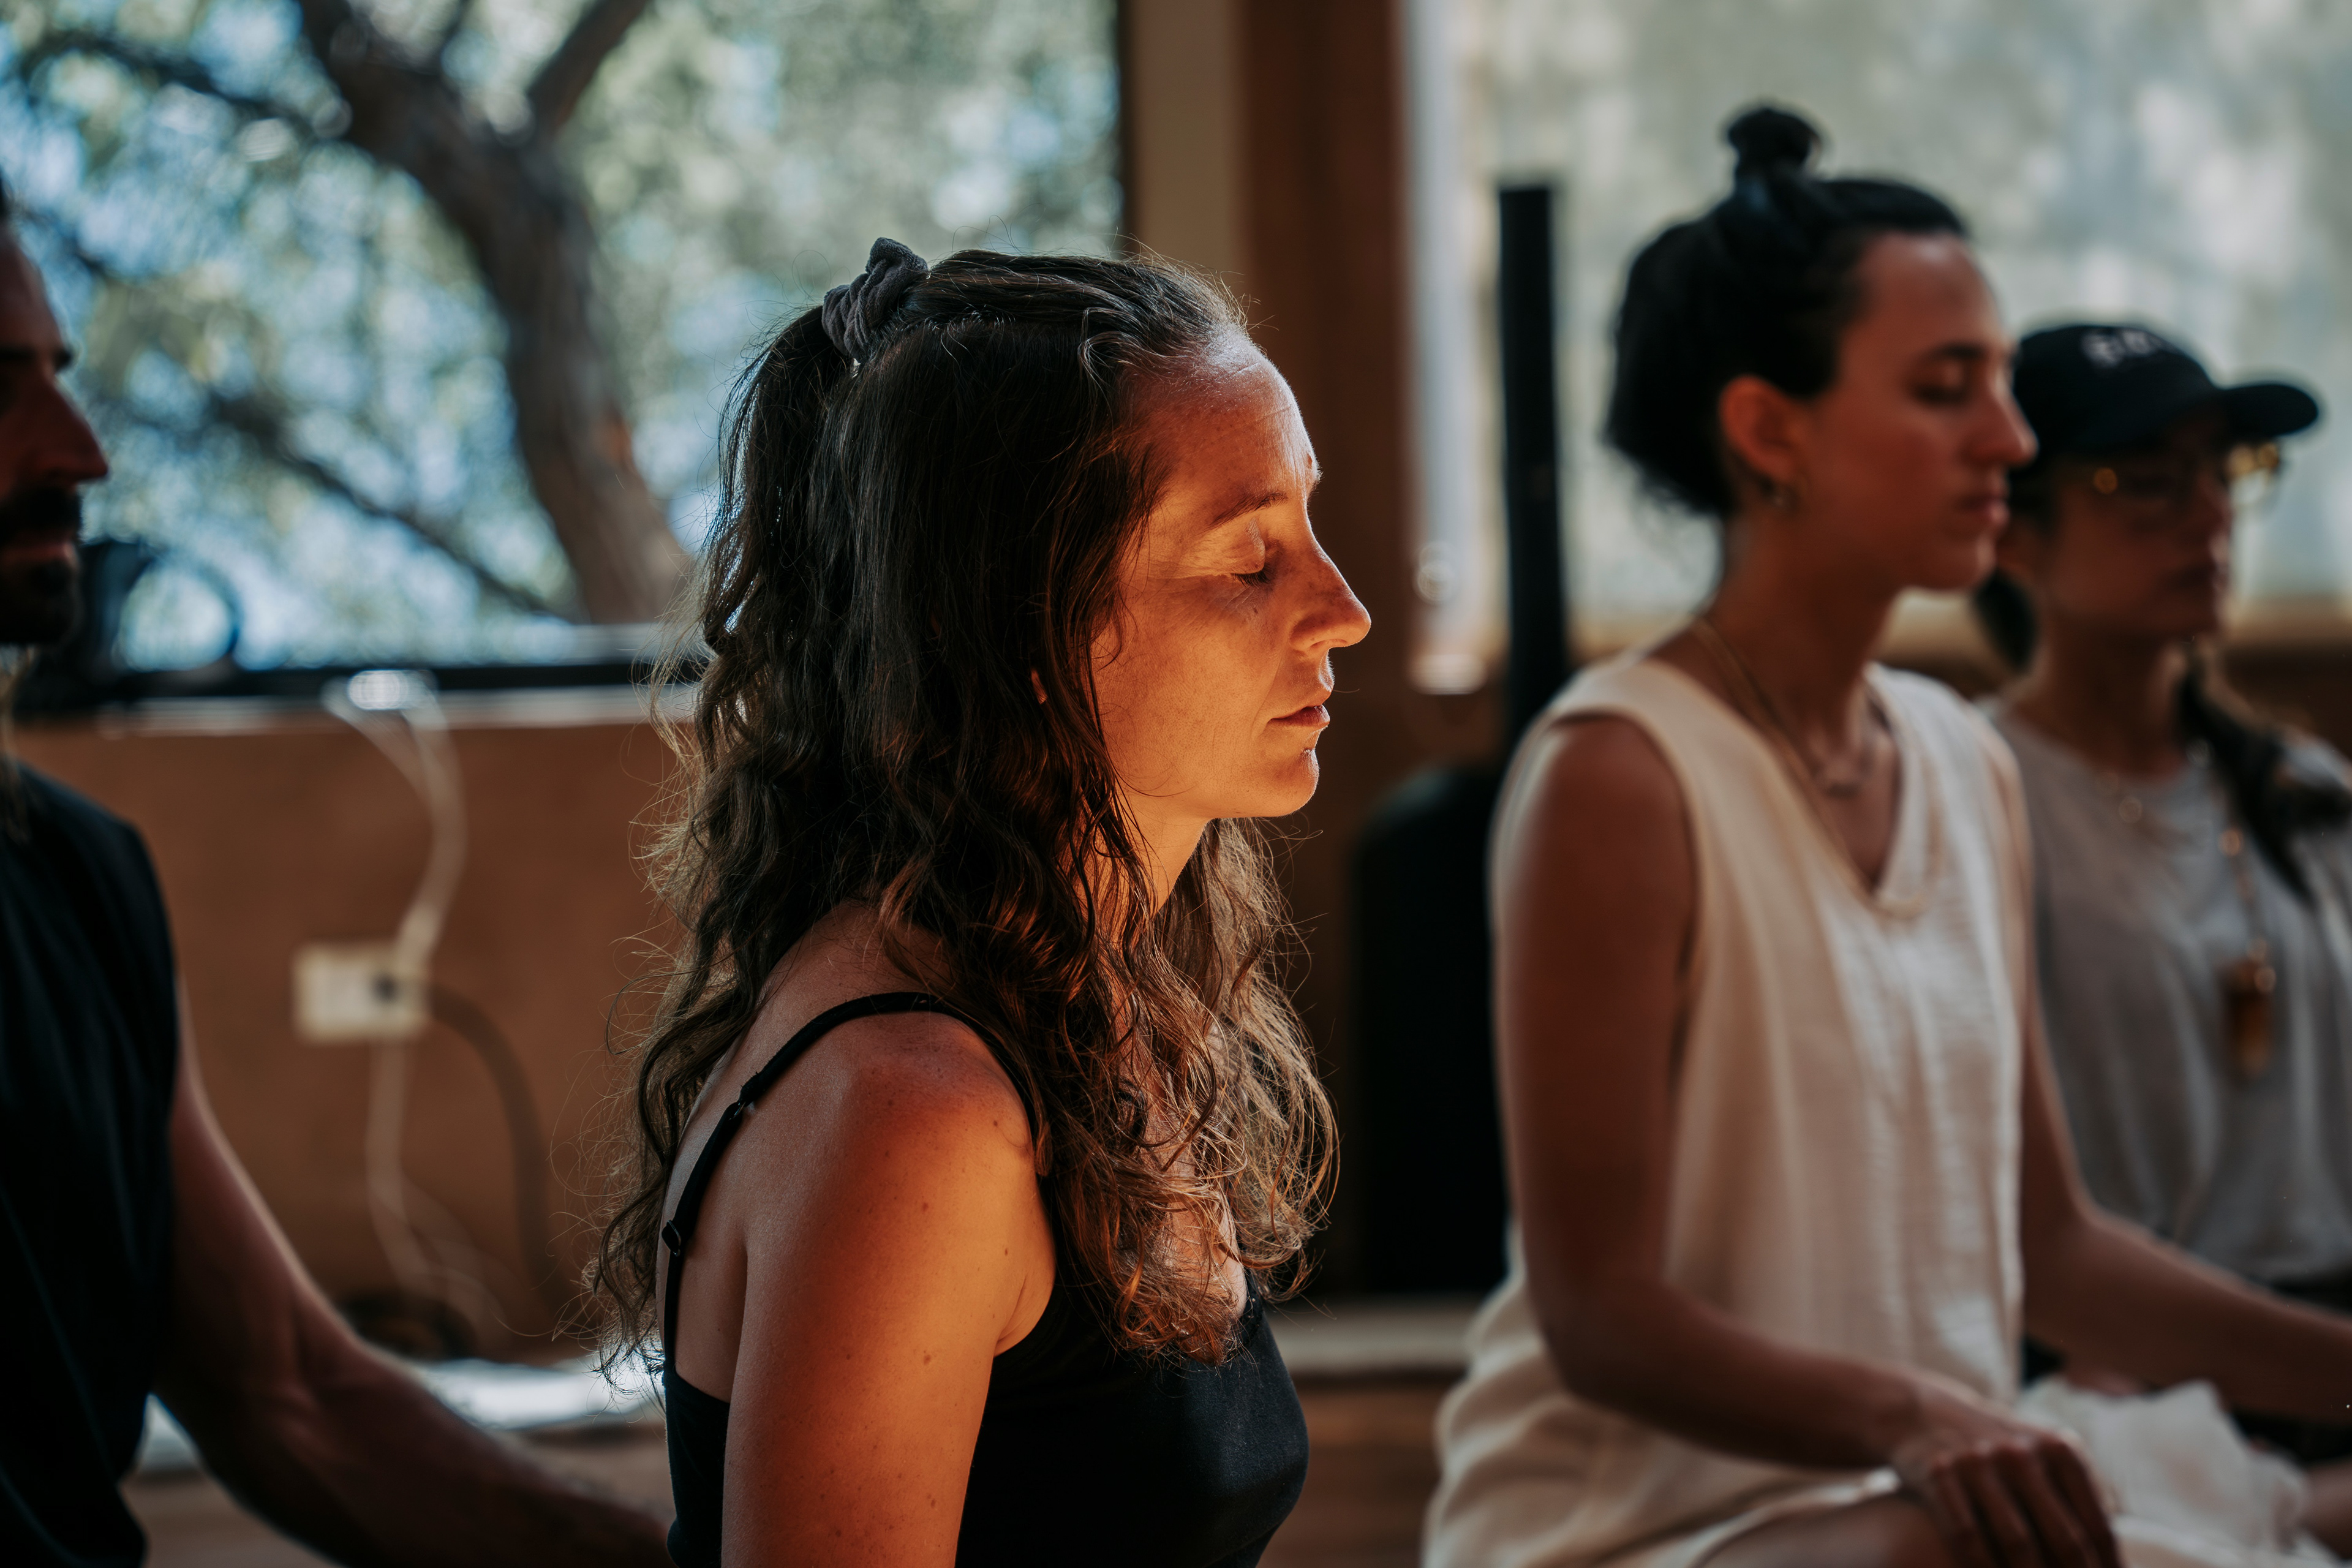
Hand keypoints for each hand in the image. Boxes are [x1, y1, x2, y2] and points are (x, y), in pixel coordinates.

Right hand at [1888, 1374, 2120, 1567]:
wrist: (1923, 1414)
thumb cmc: (1999, 1450)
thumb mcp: (2045, 1454)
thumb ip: (2081, 1497)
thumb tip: (2118, 1562)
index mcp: (2060, 1449)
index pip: (2097, 1526)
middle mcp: (2022, 1452)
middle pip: (2064, 1539)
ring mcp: (1978, 1461)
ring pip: (2017, 1542)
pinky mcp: (1938, 1473)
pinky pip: (1967, 1536)